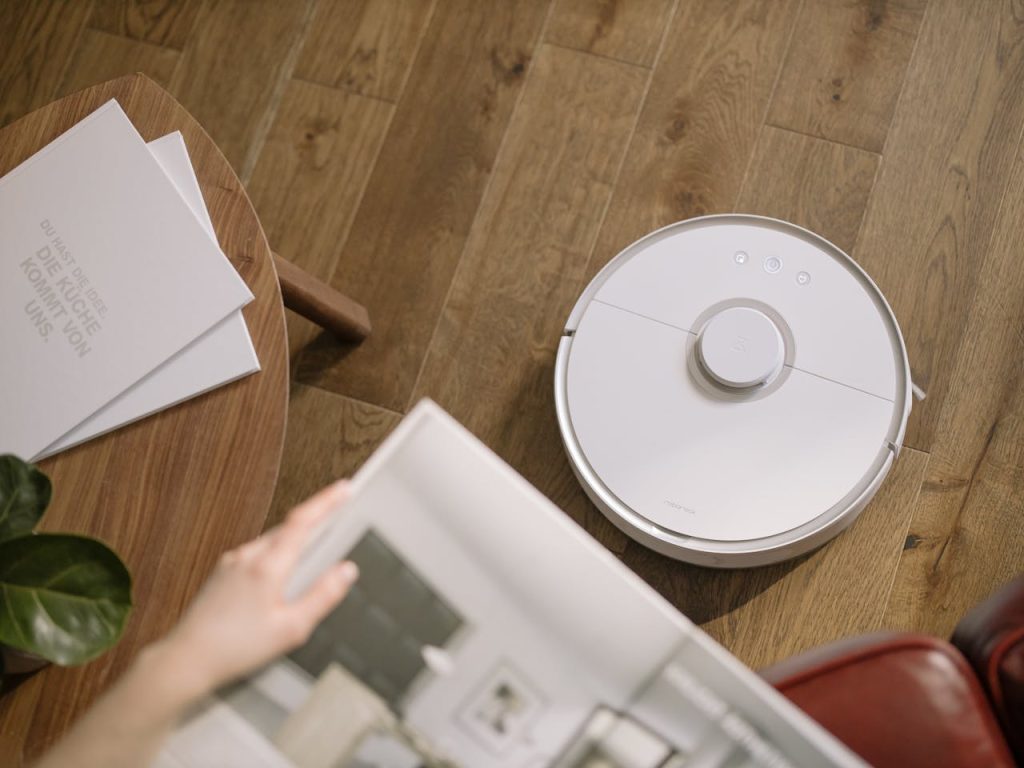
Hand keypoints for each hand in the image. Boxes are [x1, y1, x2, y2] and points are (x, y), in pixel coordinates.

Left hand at [154, 480, 357, 699]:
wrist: (187, 659)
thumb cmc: (236, 648)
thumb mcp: (291, 628)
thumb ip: (323, 596)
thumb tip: (346, 572)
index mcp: (268, 566)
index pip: (303, 521)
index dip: (327, 501)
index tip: (344, 488)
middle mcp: (247, 557)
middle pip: (288, 526)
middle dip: (315, 518)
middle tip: (337, 513)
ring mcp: (231, 563)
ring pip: (271, 540)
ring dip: (294, 538)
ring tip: (313, 547)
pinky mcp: (221, 573)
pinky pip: (256, 553)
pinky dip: (276, 553)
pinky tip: (279, 574)